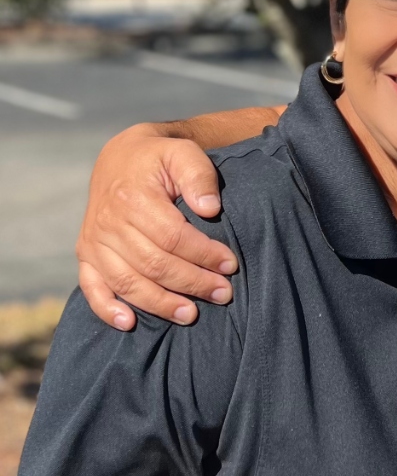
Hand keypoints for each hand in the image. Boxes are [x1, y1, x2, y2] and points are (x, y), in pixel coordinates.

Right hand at [77, 125, 237, 329]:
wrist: (122, 157)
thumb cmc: (159, 158)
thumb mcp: (183, 152)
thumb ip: (199, 175)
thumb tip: (210, 208)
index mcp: (132, 197)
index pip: (173, 237)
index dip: (204, 254)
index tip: (230, 265)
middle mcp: (108, 222)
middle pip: (154, 264)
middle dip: (192, 283)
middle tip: (224, 294)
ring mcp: (94, 241)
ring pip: (128, 282)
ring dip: (161, 303)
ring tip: (192, 314)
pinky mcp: (86, 254)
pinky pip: (92, 287)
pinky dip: (108, 309)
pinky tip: (130, 323)